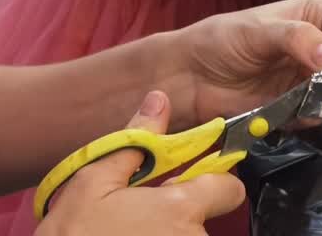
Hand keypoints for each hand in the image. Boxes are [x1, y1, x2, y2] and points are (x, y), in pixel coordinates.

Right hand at [36, 91, 244, 235]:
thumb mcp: (92, 182)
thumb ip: (135, 141)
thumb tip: (159, 100)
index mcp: (180, 209)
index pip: (229, 188)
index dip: (213, 182)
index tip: (189, 184)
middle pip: (205, 218)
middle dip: (179, 215)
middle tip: (138, 217)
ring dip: (166, 235)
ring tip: (126, 233)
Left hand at [158, 0, 321, 129]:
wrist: (189, 77)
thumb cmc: (221, 40)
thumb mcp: (258, 30)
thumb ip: (298, 39)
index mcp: (315, 14)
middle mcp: (319, 46)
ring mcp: (309, 78)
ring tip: (301, 103)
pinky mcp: (298, 107)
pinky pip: (318, 116)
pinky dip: (308, 118)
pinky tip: (289, 115)